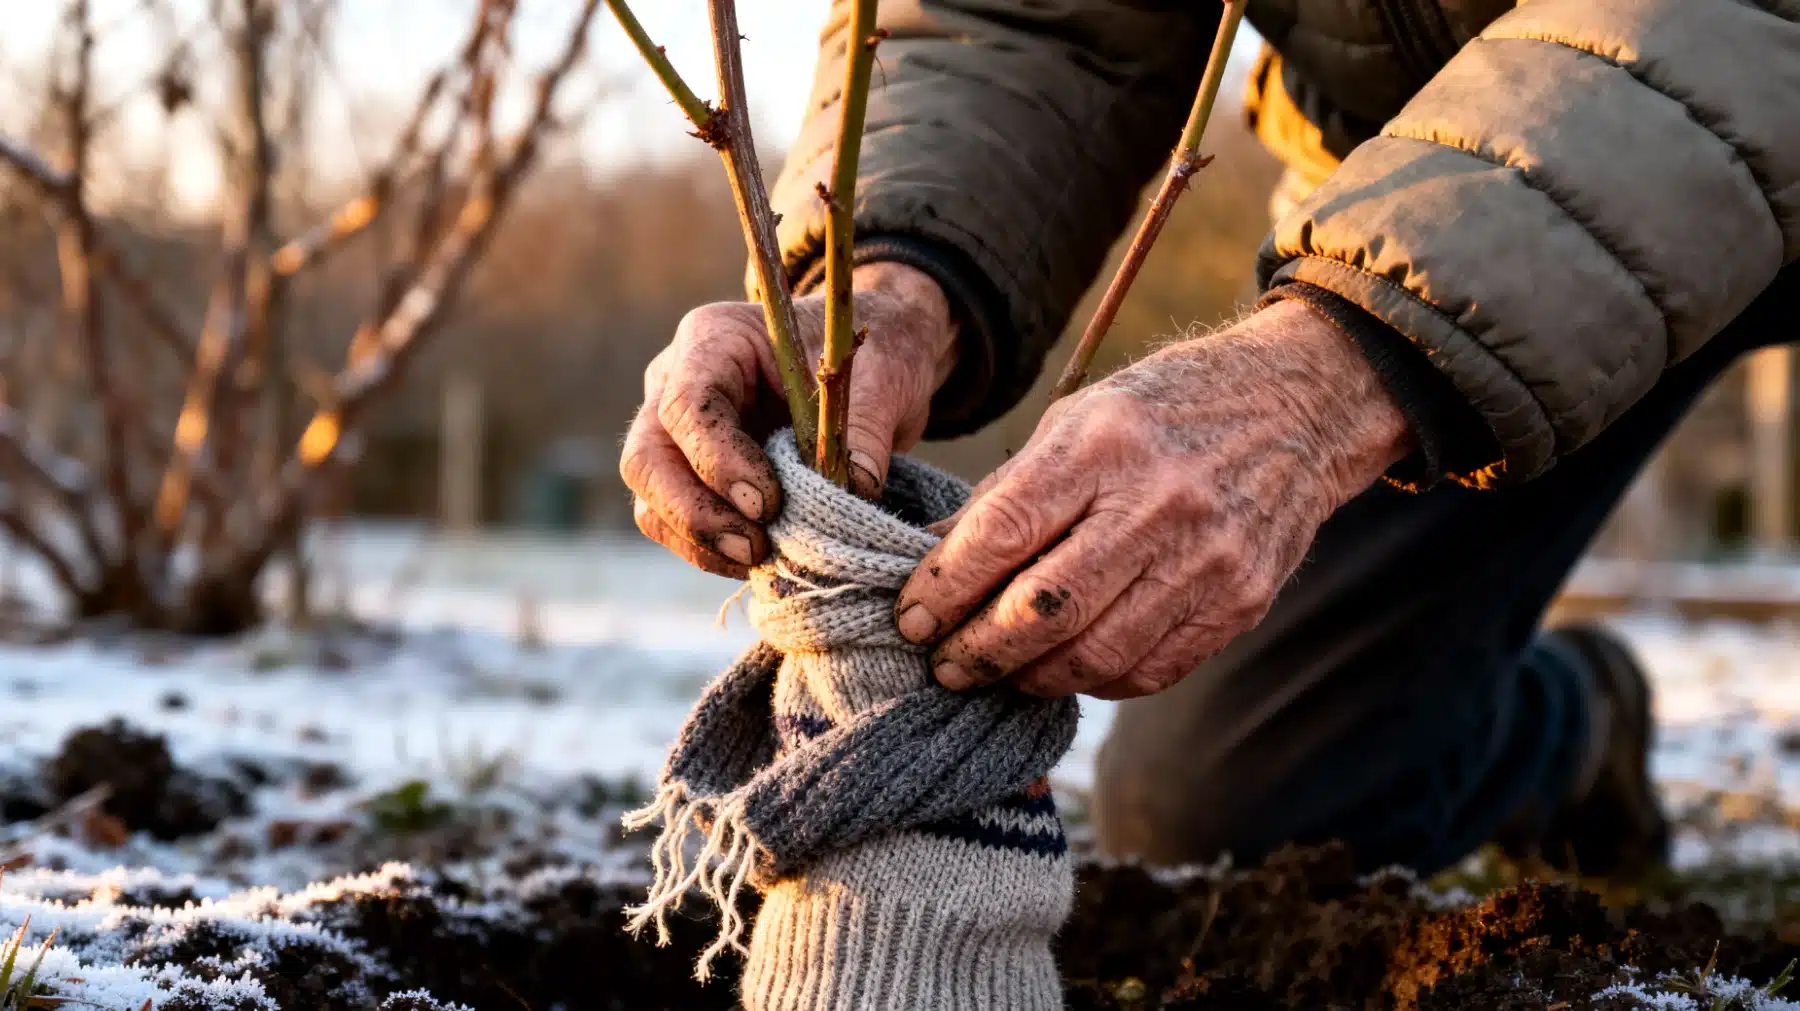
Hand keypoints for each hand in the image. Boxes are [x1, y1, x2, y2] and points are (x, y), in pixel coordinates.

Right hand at [623, 262, 958, 577]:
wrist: (872, 368)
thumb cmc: (872, 356)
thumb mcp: (883, 377)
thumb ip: (864, 431)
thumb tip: (852, 491)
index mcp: (716, 339)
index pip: (688, 404)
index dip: (719, 460)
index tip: (768, 503)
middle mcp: (676, 384)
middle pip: (647, 459)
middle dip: (696, 514)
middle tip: (756, 548)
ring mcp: (676, 435)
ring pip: (651, 501)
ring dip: (700, 542)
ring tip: (763, 559)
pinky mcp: (692, 478)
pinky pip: (677, 526)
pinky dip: (712, 552)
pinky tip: (762, 562)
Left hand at [894, 300, 1414, 699]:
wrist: (1298, 407)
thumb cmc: (1165, 411)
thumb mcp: (1078, 421)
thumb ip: (1008, 494)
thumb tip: (931, 561)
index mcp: (1103, 445)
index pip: (1002, 534)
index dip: (945, 589)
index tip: (911, 619)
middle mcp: (1158, 504)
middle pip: (1042, 610)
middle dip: (976, 651)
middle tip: (943, 665)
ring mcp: (1208, 560)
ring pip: (1094, 655)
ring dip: (1029, 678)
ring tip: (997, 674)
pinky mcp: (1240, 603)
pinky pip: (1149, 669)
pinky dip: (1096, 679)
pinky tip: (1066, 667)